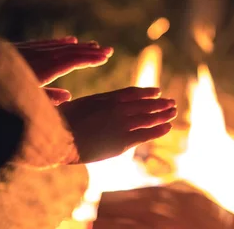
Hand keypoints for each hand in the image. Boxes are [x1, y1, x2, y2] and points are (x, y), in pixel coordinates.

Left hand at [15, 37, 112, 104]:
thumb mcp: (21, 101)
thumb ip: (45, 98)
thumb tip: (68, 96)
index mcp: (39, 70)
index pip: (70, 61)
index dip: (88, 58)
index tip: (105, 57)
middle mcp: (36, 57)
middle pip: (67, 51)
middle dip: (89, 50)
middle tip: (108, 50)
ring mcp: (29, 51)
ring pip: (58, 46)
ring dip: (78, 46)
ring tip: (94, 45)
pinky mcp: (21, 49)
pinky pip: (46, 44)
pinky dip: (60, 42)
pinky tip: (69, 40)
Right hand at [60, 87, 176, 163]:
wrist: (59, 136)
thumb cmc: (62, 121)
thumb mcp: (81, 104)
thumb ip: (96, 103)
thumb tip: (101, 105)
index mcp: (107, 98)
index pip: (133, 93)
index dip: (147, 93)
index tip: (157, 91)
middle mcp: (118, 108)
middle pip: (145, 104)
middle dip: (160, 103)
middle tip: (172, 102)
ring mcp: (122, 124)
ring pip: (149, 117)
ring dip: (164, 114)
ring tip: (174, 112)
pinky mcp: (122, 141)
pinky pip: (146, 134)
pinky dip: (158, 129)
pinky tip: (168, 127)